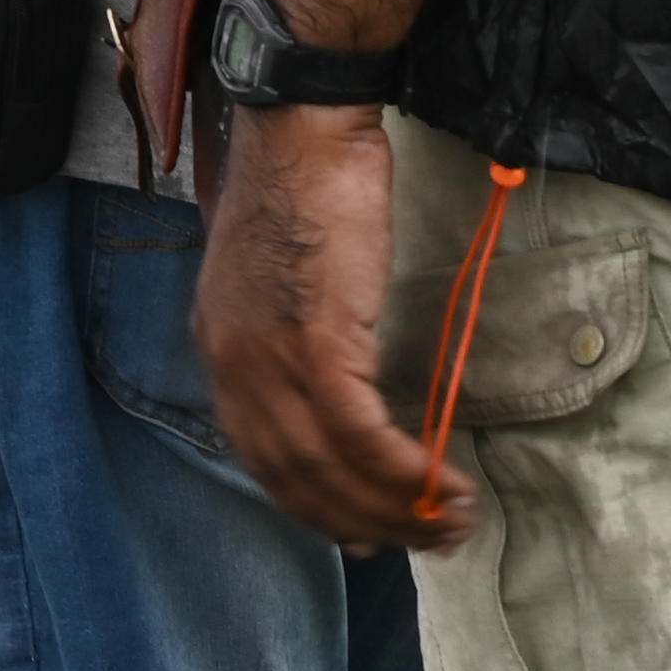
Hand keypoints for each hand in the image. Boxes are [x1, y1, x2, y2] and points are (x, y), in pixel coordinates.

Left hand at [200, 104, 469, 551]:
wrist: (303, 130)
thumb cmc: (304, 189)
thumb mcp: (278, 277)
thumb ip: (289, 339)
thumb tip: (333, 393)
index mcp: (220, 349)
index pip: (261, 457)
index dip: (315, 506)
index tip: (360, 535)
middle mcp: (233, 363)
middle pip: (296, 477)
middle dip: (364, 522)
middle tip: (424, 540)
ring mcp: (269, 356)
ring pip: (330, 467)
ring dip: (396, 507)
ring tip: (450, 521)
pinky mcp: (315, 341)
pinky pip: (359, 433)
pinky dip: (403, 470)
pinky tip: (439, 483)